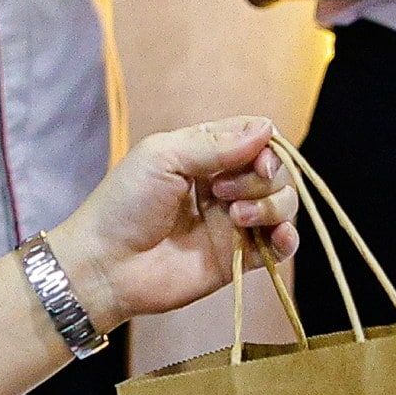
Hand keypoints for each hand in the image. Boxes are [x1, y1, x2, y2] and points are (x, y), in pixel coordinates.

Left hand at [44, 116, 296, 335]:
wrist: (106, 265)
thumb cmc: (124, 205)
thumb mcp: (164, 157)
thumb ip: (216, 145)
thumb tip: (267, 129)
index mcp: (204, 154)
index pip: (255, 137)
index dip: (265, 145)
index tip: (256, 158)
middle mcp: (224, 185)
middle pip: (274, 171)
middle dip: (261, 178)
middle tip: (222, 193)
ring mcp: (233, 222)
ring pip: (282, 203)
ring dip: (272, 205)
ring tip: (237, 217)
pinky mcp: (239, 258)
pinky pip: (280, 245)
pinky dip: (288, 238)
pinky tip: (278, 238)